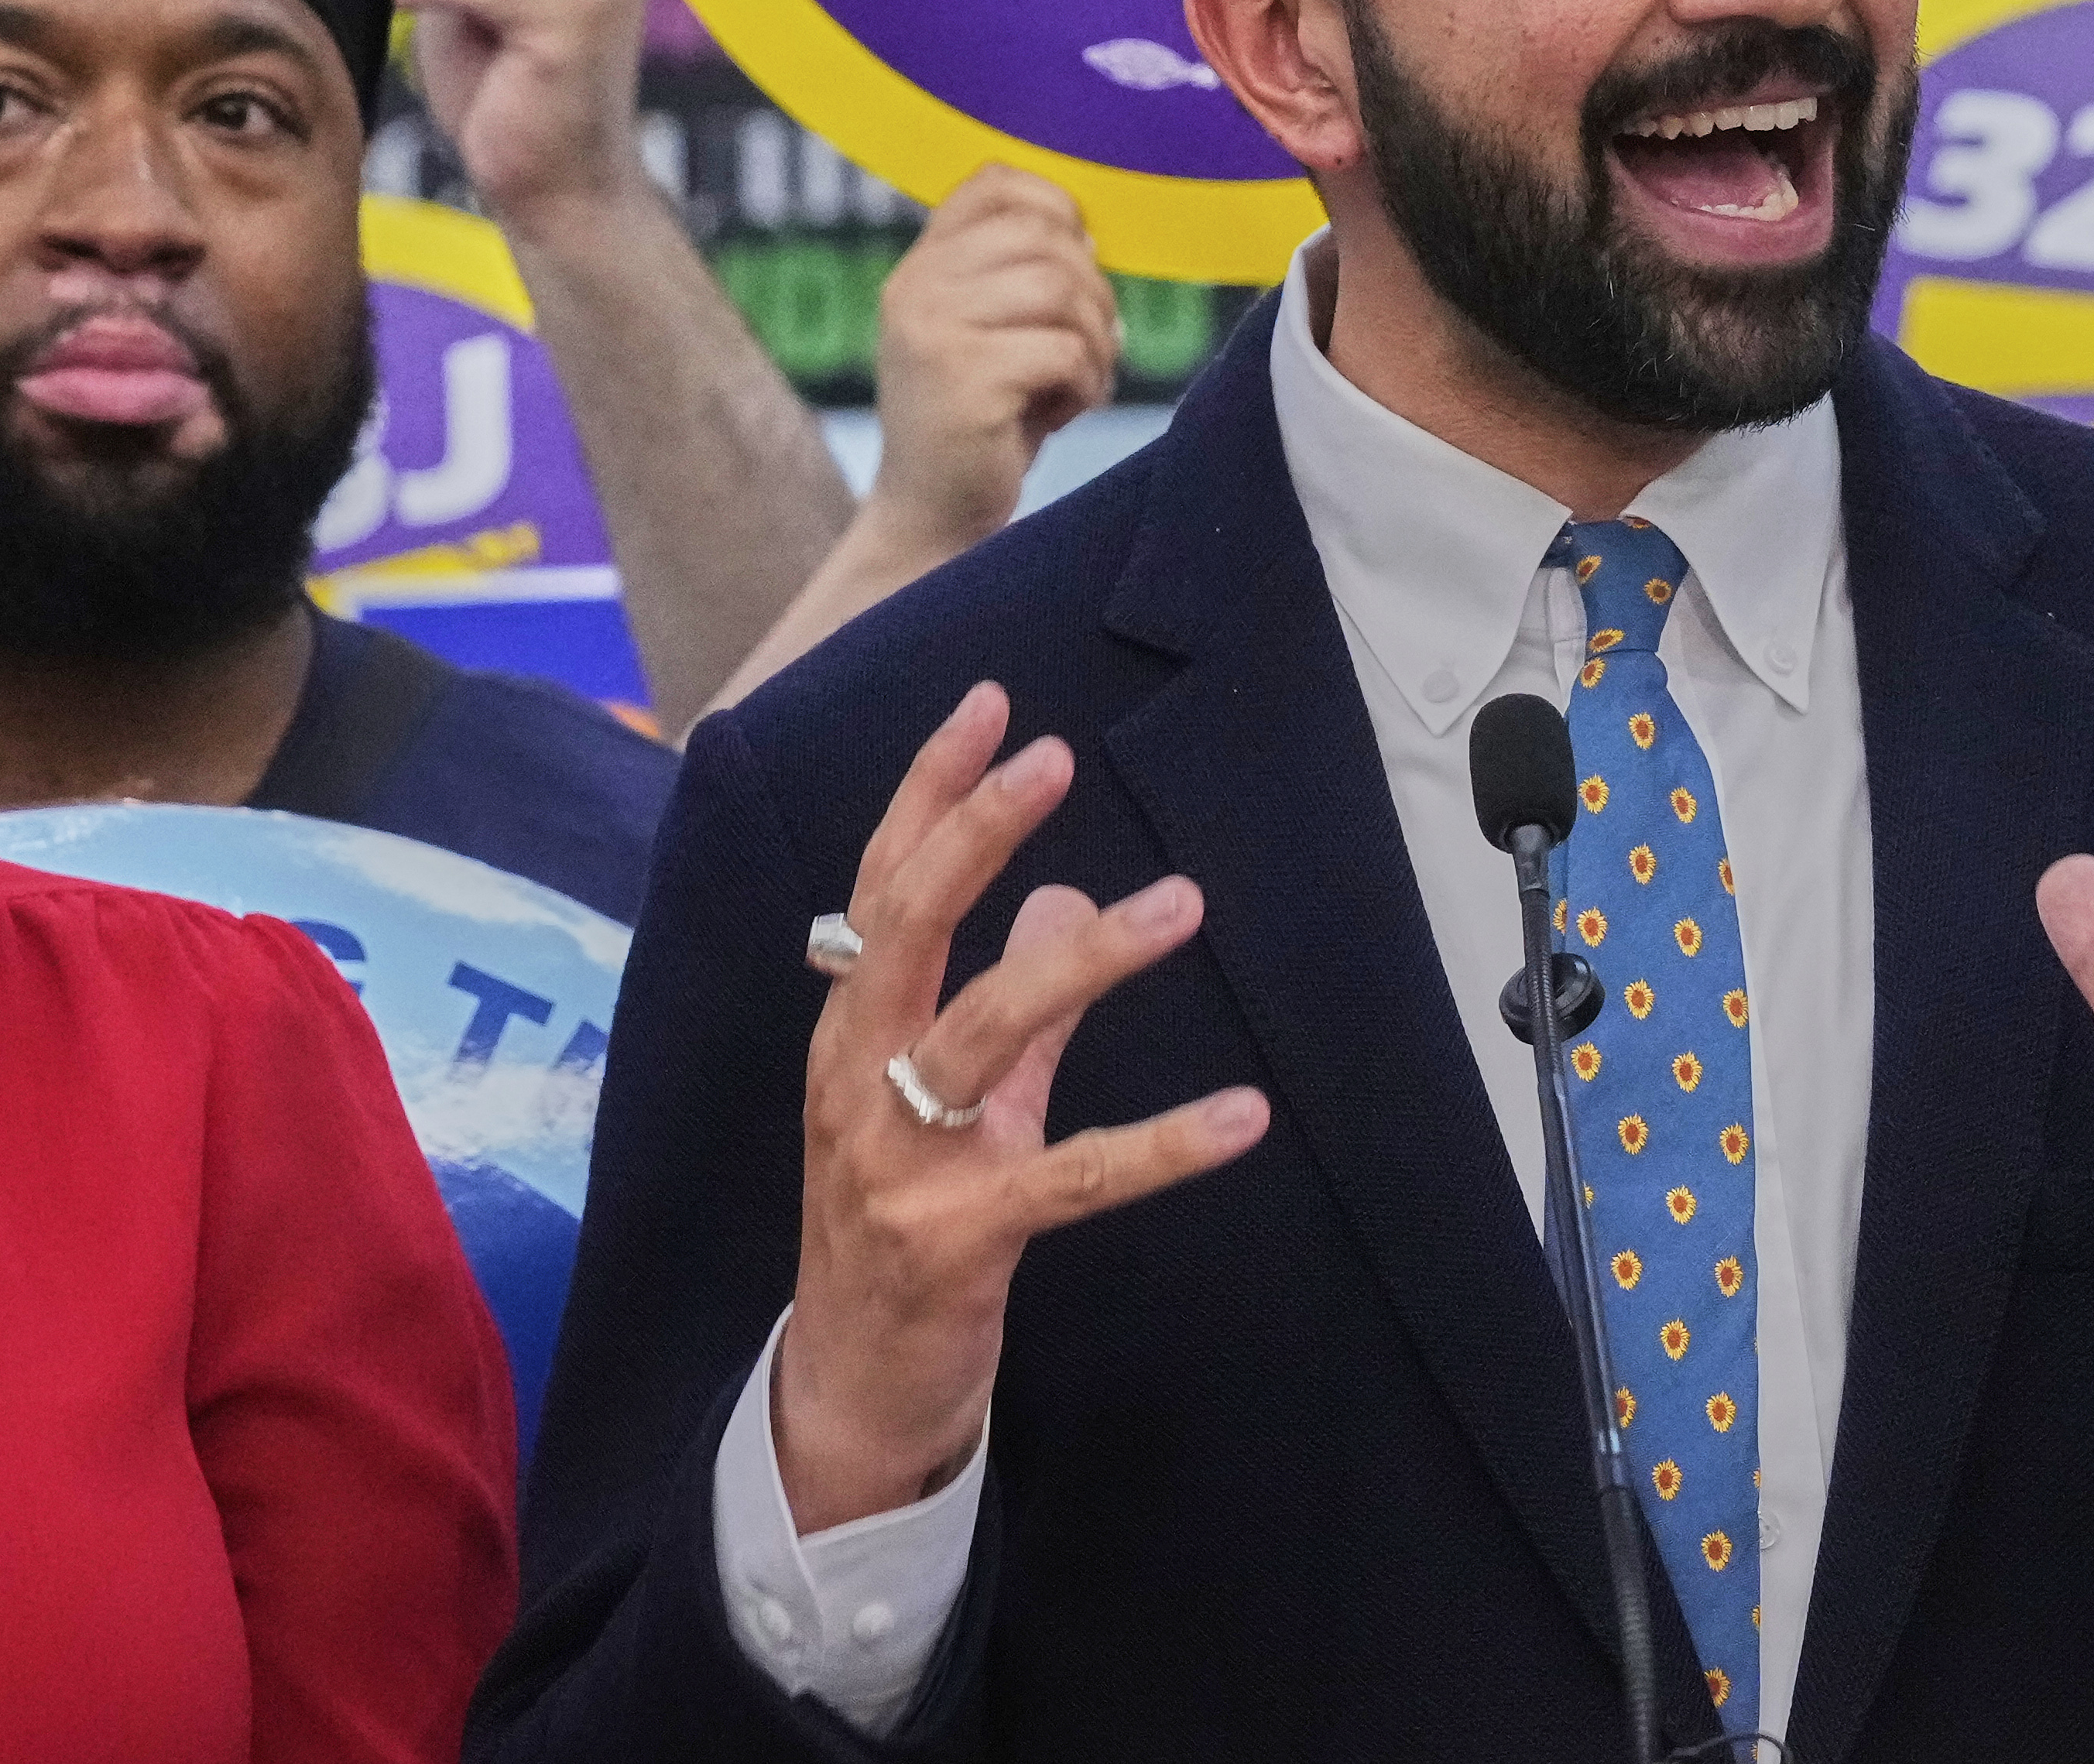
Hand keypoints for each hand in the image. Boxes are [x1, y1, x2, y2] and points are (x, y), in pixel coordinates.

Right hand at [775, 683, 1268, 1531]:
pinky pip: (1071, 1178)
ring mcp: (899, 1164)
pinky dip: (1161, 1145)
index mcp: (850, 1034)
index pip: (882, 888)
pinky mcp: (957, 1242)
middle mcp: (856, 1082)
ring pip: (983, 1034)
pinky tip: (1242, 1114)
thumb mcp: (954, 1103)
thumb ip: (1014, 1005)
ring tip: (1179, 902)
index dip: (928, 792)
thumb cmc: (899, 1228)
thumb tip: (1067, 892)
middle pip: (907, 931)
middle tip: (1051, 756)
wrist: (850, 1389)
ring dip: (1081, 962)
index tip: (989, 704)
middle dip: (974, 836)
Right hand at [868, 169, 1120, 560]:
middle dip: (1094, 293)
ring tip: (1075, 382)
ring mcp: (932, 331)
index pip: (996, 183)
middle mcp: (916, 287)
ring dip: (1093, 342)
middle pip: (1047, 237)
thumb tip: (1094, 235)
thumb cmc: (984, 423)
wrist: (934, 519)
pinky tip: (1061, 413)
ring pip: (1061, 288)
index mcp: (922, 265)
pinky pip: (1063, 350)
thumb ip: (1022, 274)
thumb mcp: (993, 332)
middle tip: (1086, 348)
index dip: (1059, 212)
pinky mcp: (963, 379)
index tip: (1075, 269)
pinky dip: (1085, 383)